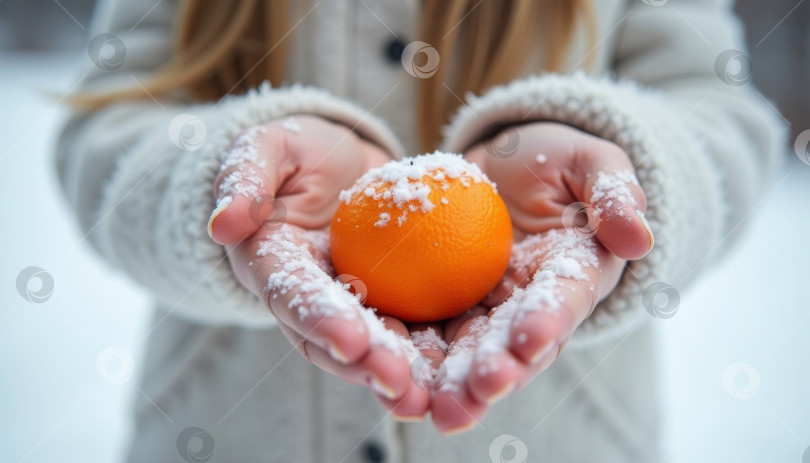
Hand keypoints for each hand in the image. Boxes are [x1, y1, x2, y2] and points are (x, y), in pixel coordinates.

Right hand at [207, 116, 432, 418]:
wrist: (340, 162)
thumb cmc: (299, 150)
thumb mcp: (268, 148)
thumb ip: (245, 178)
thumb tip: (223, 224)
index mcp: (270, 264)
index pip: (289, 293)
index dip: (317, 317)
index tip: (350, 339)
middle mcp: (304, 297)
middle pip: (331, 338)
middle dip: (363, 363)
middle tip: (399, 382)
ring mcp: (346, 303)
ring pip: (370, 345)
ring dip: (397, 373)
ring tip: (428, 394)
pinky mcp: (386, 300)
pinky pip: (409, 325)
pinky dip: (431, 348)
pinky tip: (463, 362)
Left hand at [428, 122, 654, 433]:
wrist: (502, 164)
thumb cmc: (553, 159)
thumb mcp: (589, 162)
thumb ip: (613, 194)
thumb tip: (639, 240)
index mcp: (573, 276)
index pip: (562, 300)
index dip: (549, 320)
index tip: (531, 339)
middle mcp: (531, 307)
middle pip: (514, 344)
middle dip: (499, 370)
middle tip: (479, 389)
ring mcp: (487, 311)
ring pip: (470, 353)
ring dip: (457, 383)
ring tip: (442, 409)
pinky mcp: (446, 305)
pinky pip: (428, 333)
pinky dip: (413, 358)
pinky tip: (392, 378)